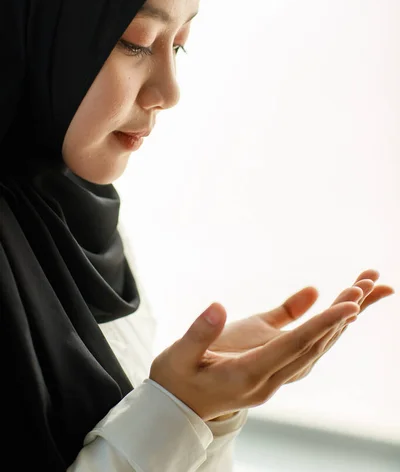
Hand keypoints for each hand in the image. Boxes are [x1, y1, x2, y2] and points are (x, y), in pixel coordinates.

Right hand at [150, 296, 359, 421]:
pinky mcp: (271, 370)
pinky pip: (305, 348)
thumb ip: (200, 332)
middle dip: (343, 314)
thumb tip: (218, 305)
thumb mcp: (179, 356)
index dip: (321, 324)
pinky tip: (338, 309)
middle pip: (314, 346)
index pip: (292, 347)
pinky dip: (325, 328)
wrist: (176, 408)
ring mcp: (273, 378)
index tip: (349, 304)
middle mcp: (268, 381)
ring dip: (341, 320)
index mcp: (246, 375)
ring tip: (365, 289)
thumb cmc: (175, 380)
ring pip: (315, 348)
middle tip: (369, 283)